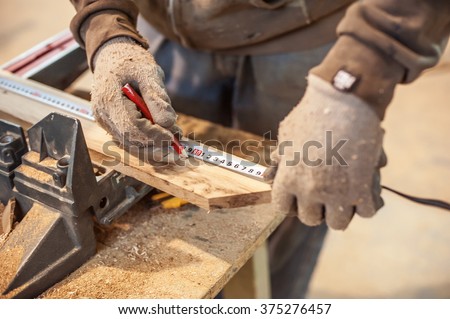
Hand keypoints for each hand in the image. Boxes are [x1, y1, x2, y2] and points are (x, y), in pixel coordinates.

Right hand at [92, 37, 181, 161]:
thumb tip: (169, 123)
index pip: (132, 127)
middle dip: (156, 145)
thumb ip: (157, 97)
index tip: (173, 136)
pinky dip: (148, 142)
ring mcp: (107, 122)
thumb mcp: (146, 71)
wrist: (112, 54)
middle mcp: (104, 116)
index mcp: (109, 100)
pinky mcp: (113, 125)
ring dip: (154, 147)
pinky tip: (164, 137)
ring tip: (175, 140)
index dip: (154, 135)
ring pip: (131, 145)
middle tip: (178, 144)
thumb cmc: (130, 60)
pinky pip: (131, 140)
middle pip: (131, 141)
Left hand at [266, 75, 385, 229]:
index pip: (283, 208)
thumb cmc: (313, 114)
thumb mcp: (287, 135)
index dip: (293, 203)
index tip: (300, 197)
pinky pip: (366, 212)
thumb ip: (280, 159)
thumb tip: (267, 176)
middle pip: (310, 219)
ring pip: (338, 223)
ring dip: (342, 212)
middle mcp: (308, 190)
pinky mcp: (361, 189)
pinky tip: (364, 192)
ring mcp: (335, 192)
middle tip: (325, 197)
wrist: (345, 99)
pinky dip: (366, 205)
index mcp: (287, 178)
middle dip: (317, 209)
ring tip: (345, 198)